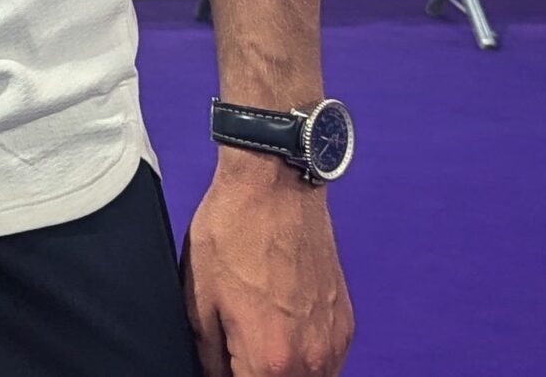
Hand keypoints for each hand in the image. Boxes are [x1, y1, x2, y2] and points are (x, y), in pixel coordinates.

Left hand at [182, 153, 352, 376]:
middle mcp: (313, 361)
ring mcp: (335, 344)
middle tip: (236, 354)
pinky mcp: (346, 325)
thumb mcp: (199, 298)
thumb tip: (213, 375)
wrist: (274, 188)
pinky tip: (280, 333)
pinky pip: (328, 364)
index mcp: (271, 360)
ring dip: (283, 374)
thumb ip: (209, 354)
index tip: (223, 364)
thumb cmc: (231, 234)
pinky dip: (305, 361)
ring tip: (258, 343)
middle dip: (258, 375)